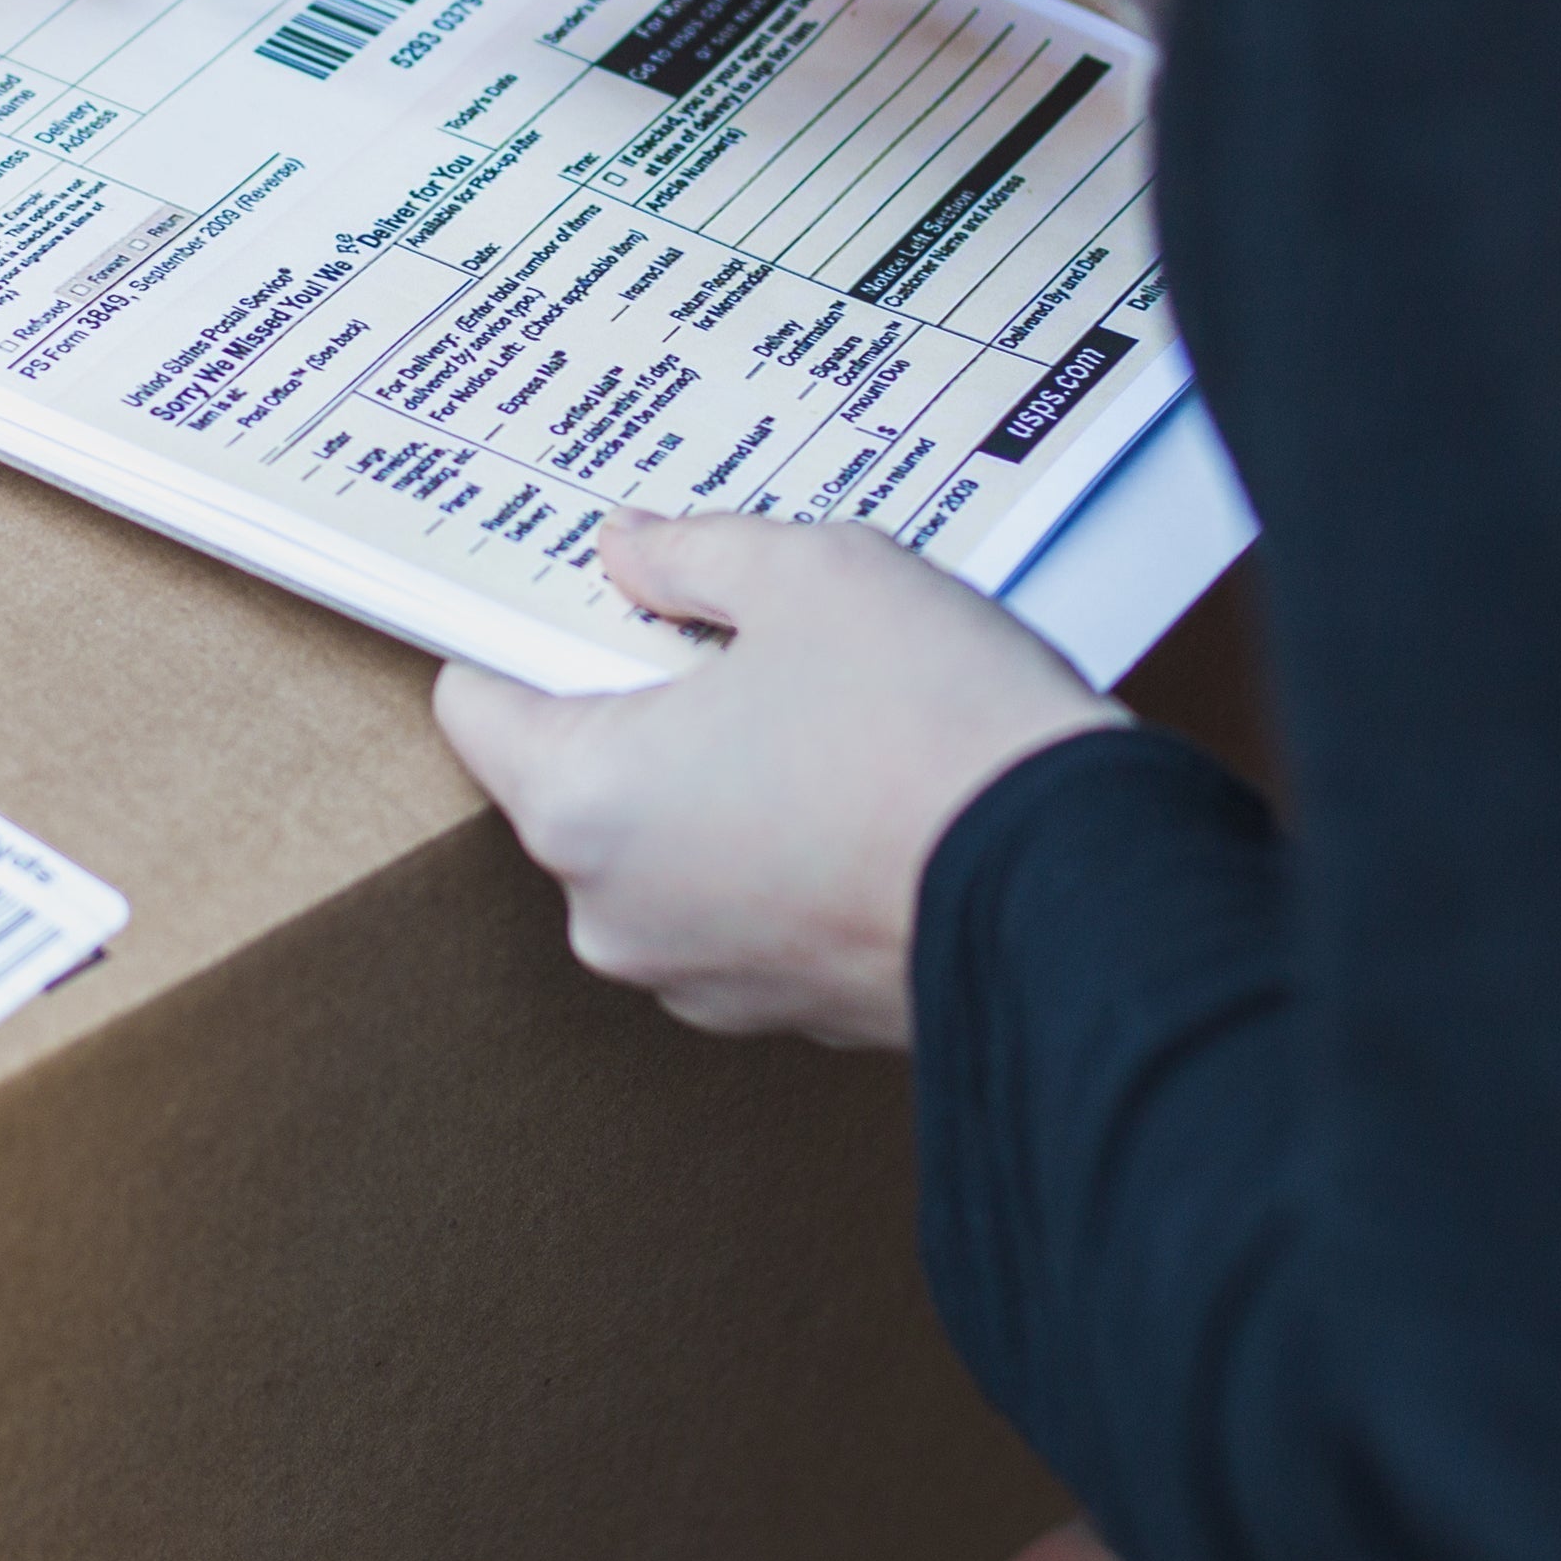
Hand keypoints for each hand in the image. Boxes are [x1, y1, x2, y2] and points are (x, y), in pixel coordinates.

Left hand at [435, 511, 1121, 1046]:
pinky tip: (862, 789)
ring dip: (717, 780)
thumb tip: (629, 547)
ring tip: (824, 711)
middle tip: (739, 636)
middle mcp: (613, 914)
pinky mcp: (785, 1013)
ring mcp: (699, 979)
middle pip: (576, 776)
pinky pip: (744, 905)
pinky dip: (779, 849)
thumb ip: (692, 553)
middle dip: (642, 702)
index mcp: (582, 803)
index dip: (528, 632)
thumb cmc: (933, 725)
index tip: (586, 594)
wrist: (1082, 891)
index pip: (478, 704)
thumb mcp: (811, 573)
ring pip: (666, 845)